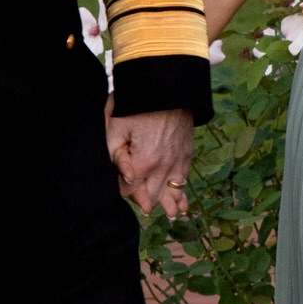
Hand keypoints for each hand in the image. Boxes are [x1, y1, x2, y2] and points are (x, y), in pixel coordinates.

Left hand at [105, 104, 193, 219]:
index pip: (130, 190)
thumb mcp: (116, 126)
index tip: (118, 184)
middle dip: (144, 202)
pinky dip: (182, 193)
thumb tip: (126, 178)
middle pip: (152, 196)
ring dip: (169, 205)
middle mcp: (164, 167)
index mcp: (144, 163)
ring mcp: (177, 162)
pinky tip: (182, 203)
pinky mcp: (186, 155)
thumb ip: (117, 156)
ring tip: (169, 216)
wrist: (168, 87)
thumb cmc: (137, 104)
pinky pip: (184, 180)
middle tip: (141, 207)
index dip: (121, 190)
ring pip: (172, 192)